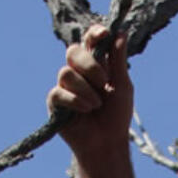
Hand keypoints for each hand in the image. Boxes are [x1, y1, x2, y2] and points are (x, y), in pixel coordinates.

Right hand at [47, 26, 133, 164]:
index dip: (94, 34)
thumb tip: (120, 34)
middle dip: (90, 65)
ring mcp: (64, 86)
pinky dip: (75, 101)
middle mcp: (77, 72)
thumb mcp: (123, 87)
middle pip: (73, 51)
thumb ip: (119, 61)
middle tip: (104, 82)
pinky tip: (86, 111)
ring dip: (85, 89)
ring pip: (66, 72)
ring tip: (96, 105)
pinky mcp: (55, 102)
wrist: (107, 144)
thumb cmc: (116, 117)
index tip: (103, 34)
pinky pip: (59, 92)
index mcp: (94, 64)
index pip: (89, 41)